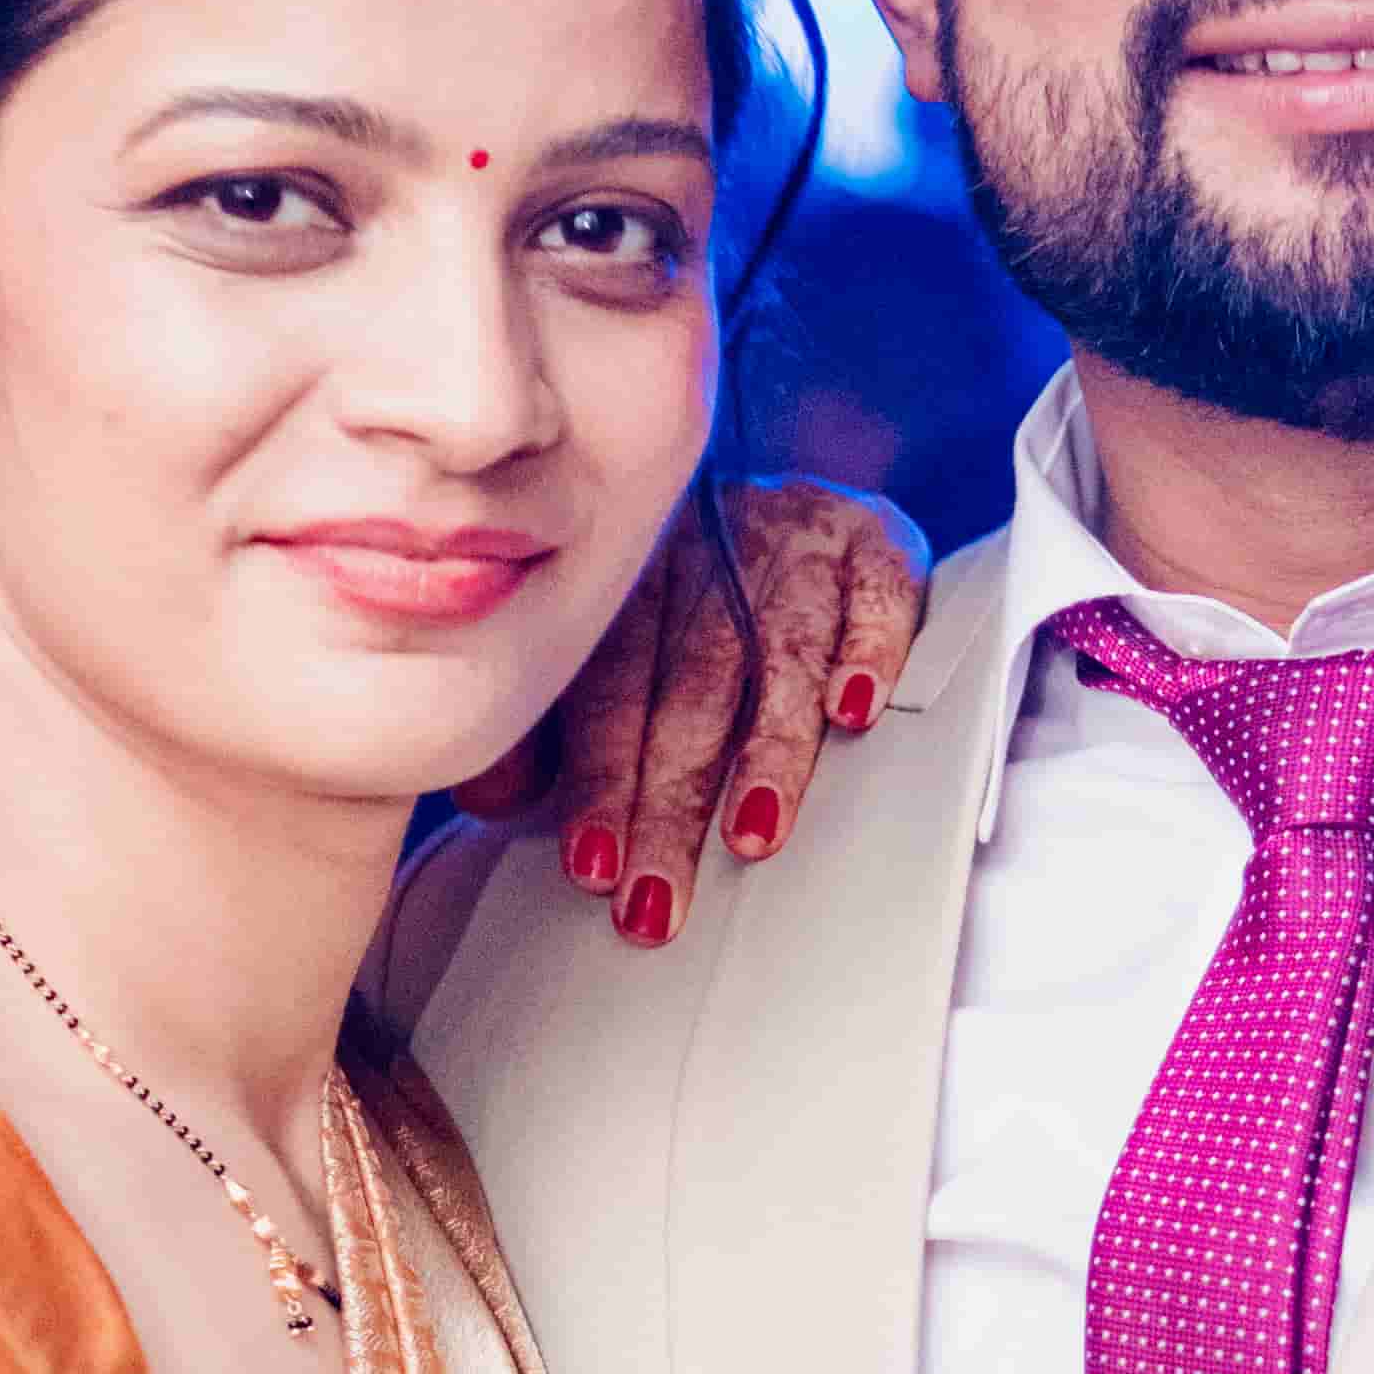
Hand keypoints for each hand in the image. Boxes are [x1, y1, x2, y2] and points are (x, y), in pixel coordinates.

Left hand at [466, 481, 923, 940]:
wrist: (769, 480)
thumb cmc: (681, 597)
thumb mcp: (601, 645)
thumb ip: (545, 726)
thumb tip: (496, 798)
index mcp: (632, 578)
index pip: (612, 687)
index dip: (601, 779)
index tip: (595, 866)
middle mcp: (710, 553)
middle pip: (692, 687)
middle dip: (672, 799)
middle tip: (661, 893)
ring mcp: (795, 543)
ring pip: (781, 653)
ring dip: (769, 750)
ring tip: (751, 832)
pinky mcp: (874, 541)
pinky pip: (877, 592)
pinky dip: (868, 650)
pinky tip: (854, 711)